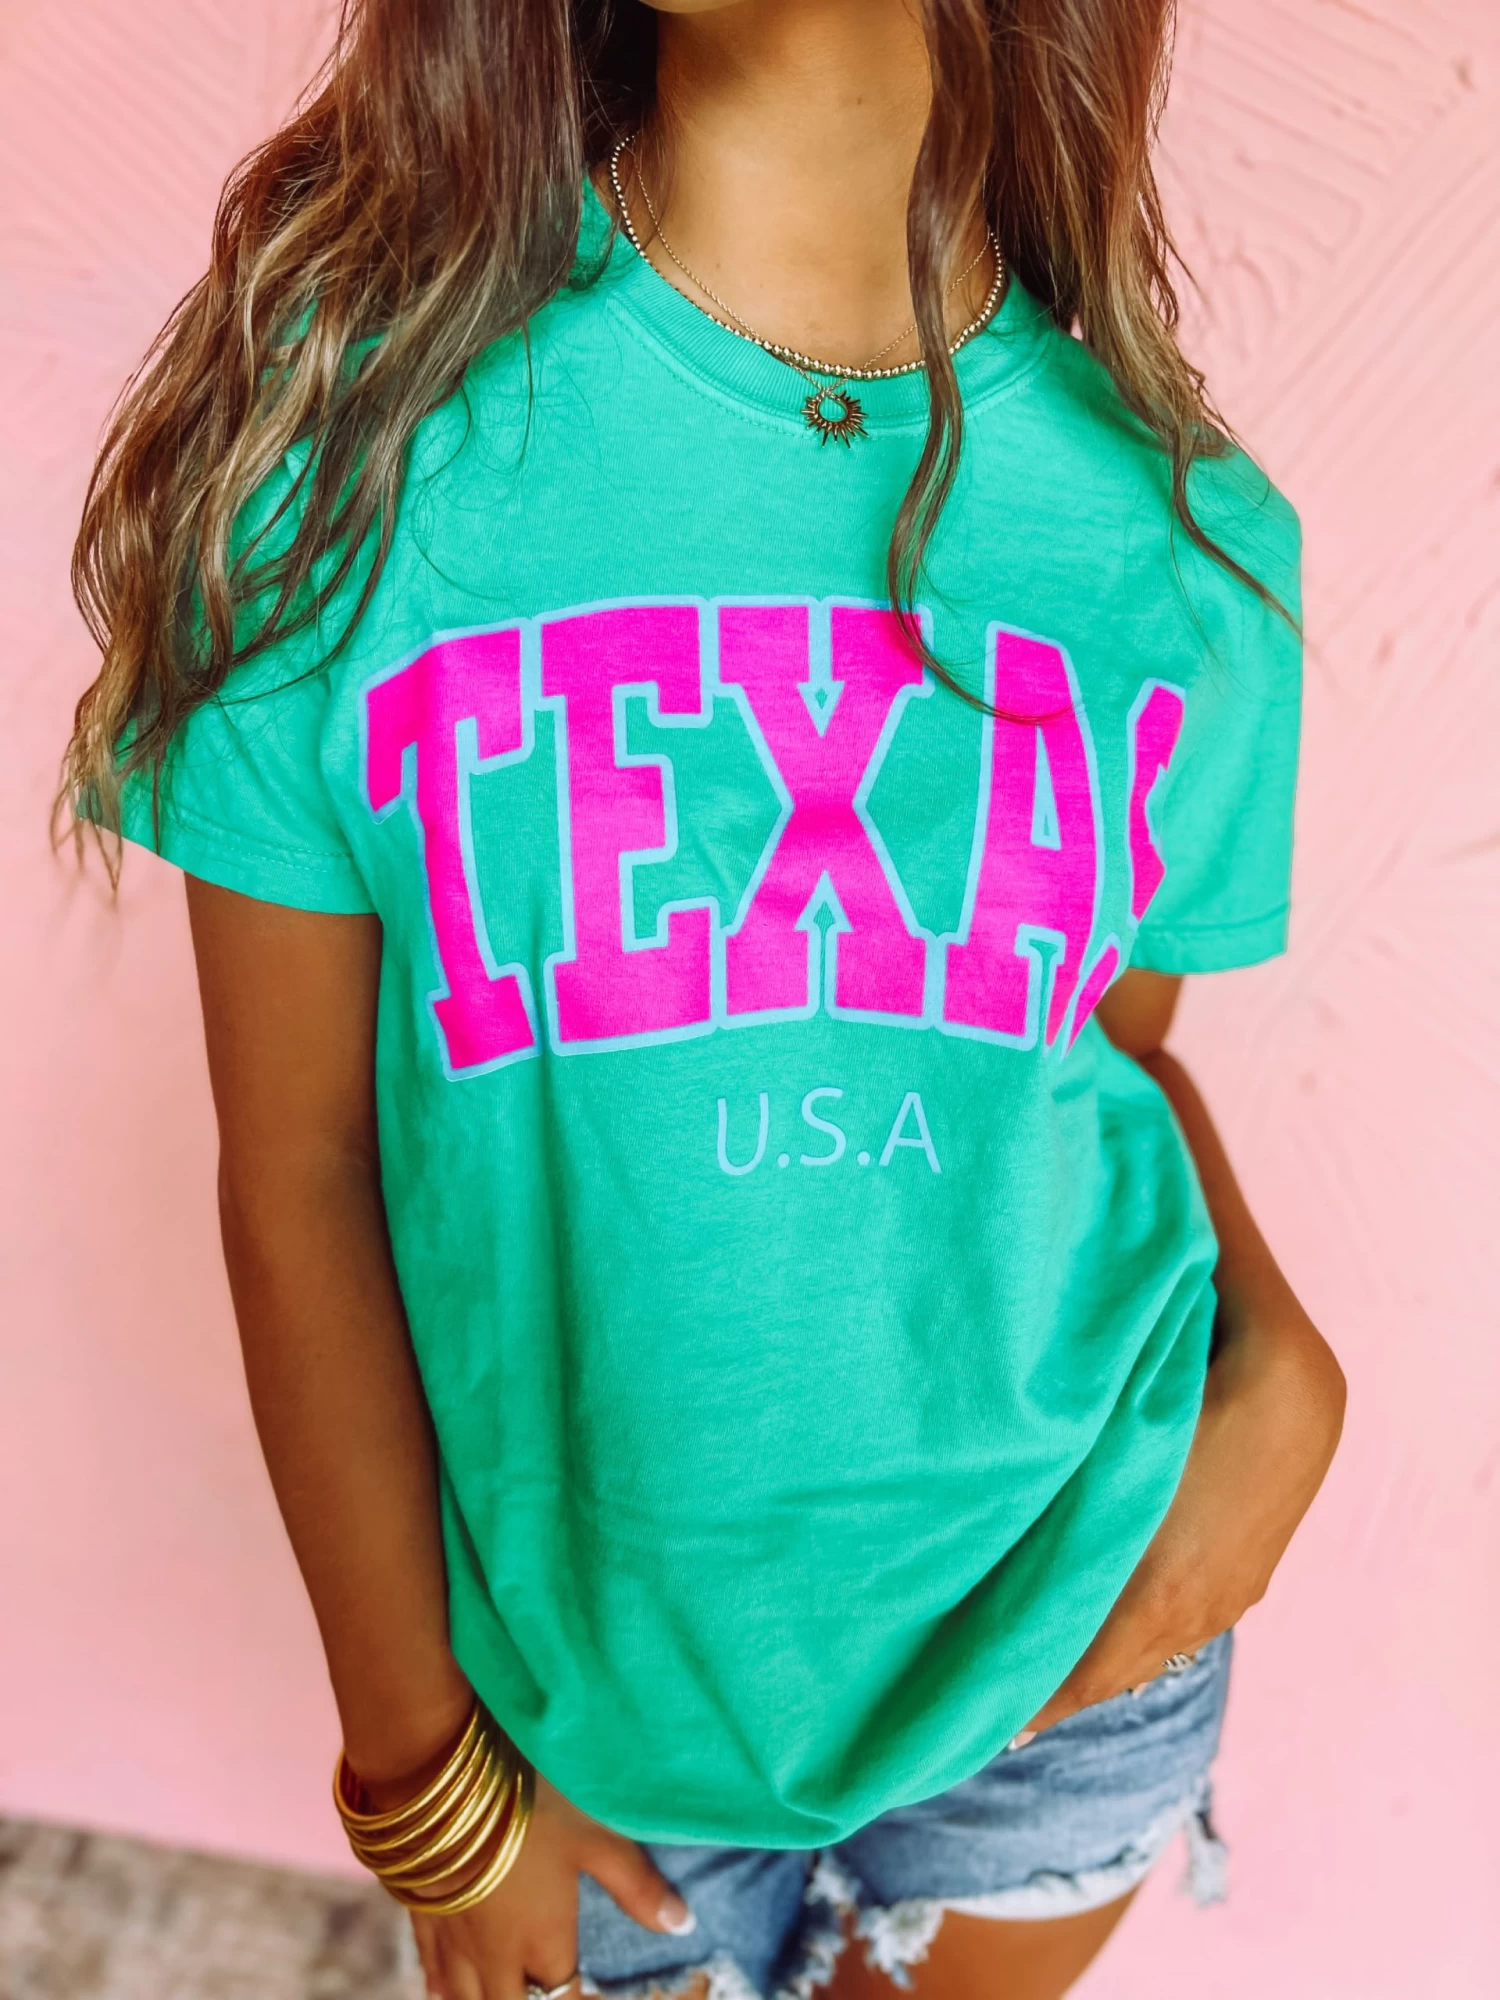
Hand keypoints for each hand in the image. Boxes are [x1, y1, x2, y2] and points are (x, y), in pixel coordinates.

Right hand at [403, 1771, 692, 1999]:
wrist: (437, 1789)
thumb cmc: (527, 1810)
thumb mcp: (593, 1837)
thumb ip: (635, 1884)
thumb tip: (683, 1924)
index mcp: (542, 1943)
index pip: (563, 1996)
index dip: (578, 1998)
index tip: (586, 1991)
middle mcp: (495, 1957)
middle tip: (545, 1989)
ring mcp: (453, 1942)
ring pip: (463, 1999)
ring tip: (499, 1992)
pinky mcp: (420, 1919)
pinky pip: (429, 1974)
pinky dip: (441, 1988)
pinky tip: (442, 1988)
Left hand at [1023, 1303, 1344, 1734]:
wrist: (1299, 1386)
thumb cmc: (1196, 1396)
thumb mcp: (1121, 1443)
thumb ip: (1069, 1490)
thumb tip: (1006, 1514)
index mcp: (1161, 1590)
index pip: (1087, 1673)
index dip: (1039, 1701)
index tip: (987, 1723)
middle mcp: (1196, 1608)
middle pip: (1115, 1675)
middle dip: (1060, 1693)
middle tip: (998, 1710)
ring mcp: (1228, 1597)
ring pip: (1150, 1656)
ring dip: (1099, 1670)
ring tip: (1046, 1685)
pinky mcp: (1245, 1578)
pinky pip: (1180, 1632)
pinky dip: (1136, 1645)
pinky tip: (1113, 1639)